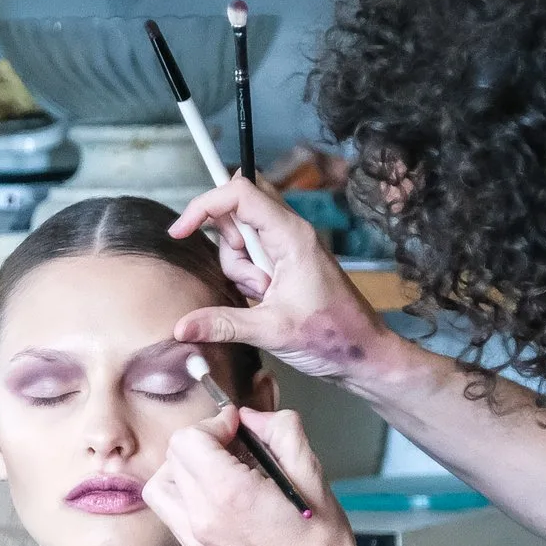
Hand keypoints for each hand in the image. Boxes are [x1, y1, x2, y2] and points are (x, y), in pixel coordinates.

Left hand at [143, 405, 361, 545]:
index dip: (213, 425)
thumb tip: (251, 417)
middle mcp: (202, 518)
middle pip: (173, 458)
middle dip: (201, 443)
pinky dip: (185, 496)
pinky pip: (171, 513)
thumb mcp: (311, 473)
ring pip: (160, 486)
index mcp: (230, 495)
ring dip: (184, 470)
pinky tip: (220, 498)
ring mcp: (194, 541)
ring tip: (219, 472)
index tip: (237, 429)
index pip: (188, 440)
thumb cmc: (321, 542)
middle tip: (234, 447)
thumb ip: (280, 431)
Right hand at [168, 177, 407, 387]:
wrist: (364, 352)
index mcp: (292, 236)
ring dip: (238, 265)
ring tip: (262, 296)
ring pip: (242, 234)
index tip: (181, 231)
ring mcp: (289, 245)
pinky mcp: (287, 260)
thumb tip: (181, 327)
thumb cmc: (332, 336)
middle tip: (245, 276)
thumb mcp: (270, 331)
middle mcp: (292, 232)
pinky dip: (247, 274)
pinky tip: (264, 298)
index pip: (240, 193)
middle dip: (226, 239)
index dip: (204, 205)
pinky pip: (252, 254)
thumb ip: (222, 324)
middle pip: (239, 207)